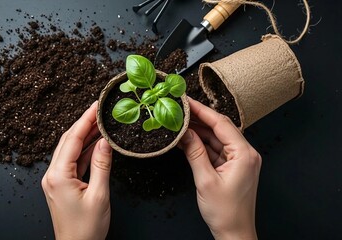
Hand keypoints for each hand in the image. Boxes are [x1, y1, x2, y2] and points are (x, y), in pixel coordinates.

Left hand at [41, 102, 112, 239]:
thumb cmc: (86, 228)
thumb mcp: (99, 194)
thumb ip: (102, 165)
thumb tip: (105, 141)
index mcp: (58, 176)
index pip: (72, 139)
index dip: (85, 120)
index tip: (96, 106)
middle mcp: (52, 175)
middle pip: (68, 141)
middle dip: (84, 124)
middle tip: (99, 110)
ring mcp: (56, 179)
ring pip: (70, 149)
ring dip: (84, 136)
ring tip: (100, 123)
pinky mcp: (62, 184)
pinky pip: (73, 161)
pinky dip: (84, 151)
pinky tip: (96, 143)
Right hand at [180, 98, 261, 239]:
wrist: (234, 233)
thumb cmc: (225, 212)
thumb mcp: (205, 180)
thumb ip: (194, 152)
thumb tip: (185, 133)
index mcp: (244, 154)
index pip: (221, 124)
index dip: (202, 110)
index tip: (186, 101)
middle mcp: (245, 154)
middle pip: (220, 128)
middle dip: (199, 119)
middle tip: (180, 110)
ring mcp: (240, 160)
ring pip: (217, 138)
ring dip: (199, 132)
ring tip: (179, 124)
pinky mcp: (233, 167)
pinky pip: (216, 150)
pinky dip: (202, 145)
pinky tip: (187, 140)